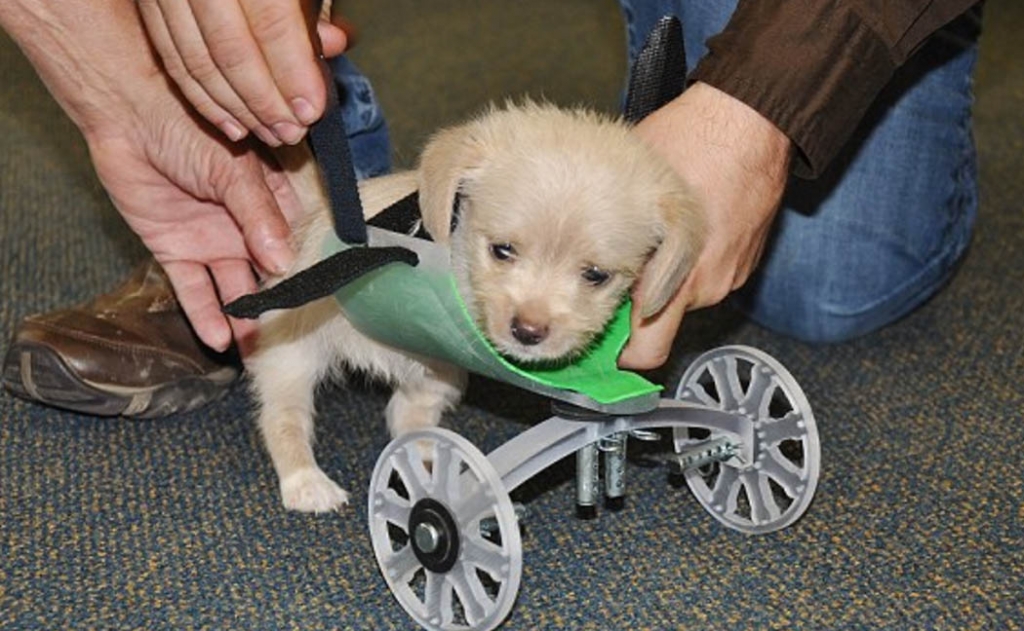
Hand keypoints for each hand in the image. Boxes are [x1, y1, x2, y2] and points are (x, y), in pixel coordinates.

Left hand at [86, 90, 303, 352]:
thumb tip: (283, 263)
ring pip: (234, 287)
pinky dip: (204, 314)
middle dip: (279, 306)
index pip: (299, 243)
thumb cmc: (189, 126)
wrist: (127, 115)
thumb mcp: (235, 171)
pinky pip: (193, 289)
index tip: (321, 303)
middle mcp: (247, 225)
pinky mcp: (176, 250)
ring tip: (256, 350)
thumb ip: (259, 217)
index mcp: (273, 200)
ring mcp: (213, 240)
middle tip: (291, 339)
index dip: (308, 272)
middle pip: (269, 274)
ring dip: (245, 318)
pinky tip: (218, 339)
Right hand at [137, 0, 349, 145]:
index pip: (269, 19)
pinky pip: (170, 54)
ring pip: (196, 57)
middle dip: (264, 100)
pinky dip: (201, 95)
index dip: (292, 70)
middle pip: (229, 46)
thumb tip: (334, 44)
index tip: (311, 109)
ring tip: (270, 134)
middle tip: (292, 132)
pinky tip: (232, 123)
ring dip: (235, 107)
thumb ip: (306, 6)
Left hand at [619, 82, 792, 369]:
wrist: (751, 119)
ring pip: (682, 296)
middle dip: (636, 309)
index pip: (648, 350)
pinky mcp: (743, 261)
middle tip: (613, 281)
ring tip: (648, 238)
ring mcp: (729, 274)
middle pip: (661, 322)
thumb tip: (579, 251)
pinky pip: (706, 274)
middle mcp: (706, 285)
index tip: (600, 348)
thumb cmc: (691, 142)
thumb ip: (608, 233)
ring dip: (662, 279)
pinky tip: (676, 229)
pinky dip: (688, 263)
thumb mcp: (628, 191)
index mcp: (676, 276)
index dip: (620, 357)